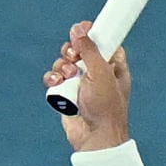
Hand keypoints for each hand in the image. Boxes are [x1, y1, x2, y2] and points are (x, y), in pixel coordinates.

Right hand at [45, 23, 128, 146]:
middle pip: (79, 49)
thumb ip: (89, 50)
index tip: (83, 29)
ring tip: (68, 76)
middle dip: (72, 51)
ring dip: (62, 66)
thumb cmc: (106, 107)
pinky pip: (55, 78)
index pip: (103, 41)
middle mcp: (97, 73)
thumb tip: (79, 29)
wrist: (95, 137)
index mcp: (113, 66)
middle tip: (73, 56)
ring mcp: (81, 84)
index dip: (92, 34)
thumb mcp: (101, 73)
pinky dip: (53, 78)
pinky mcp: (66, 94)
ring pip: (64, 63)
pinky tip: (57, 83)